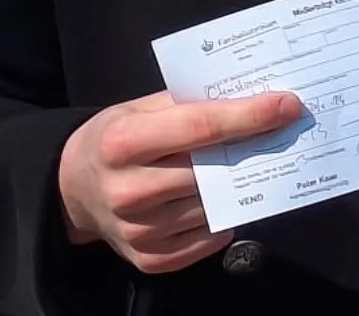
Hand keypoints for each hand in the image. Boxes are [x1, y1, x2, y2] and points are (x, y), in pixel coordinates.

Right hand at [58, 89, 302, 272]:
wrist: (72, 187)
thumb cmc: (116, 136)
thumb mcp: (140, 108)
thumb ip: (187, 105)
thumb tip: (249, 99)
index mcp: (125, 141)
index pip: (200, 127)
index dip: (248, 116)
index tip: (287, 105)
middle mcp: (129, 189)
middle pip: (210, 169)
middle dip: (253, 148)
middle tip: (284, 131)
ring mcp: (138, 230)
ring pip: (212, 206)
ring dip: (239, 185)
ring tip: (251, 163)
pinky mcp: (148, 259)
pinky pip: (206, 240)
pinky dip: (222, 220)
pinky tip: (224, 199)